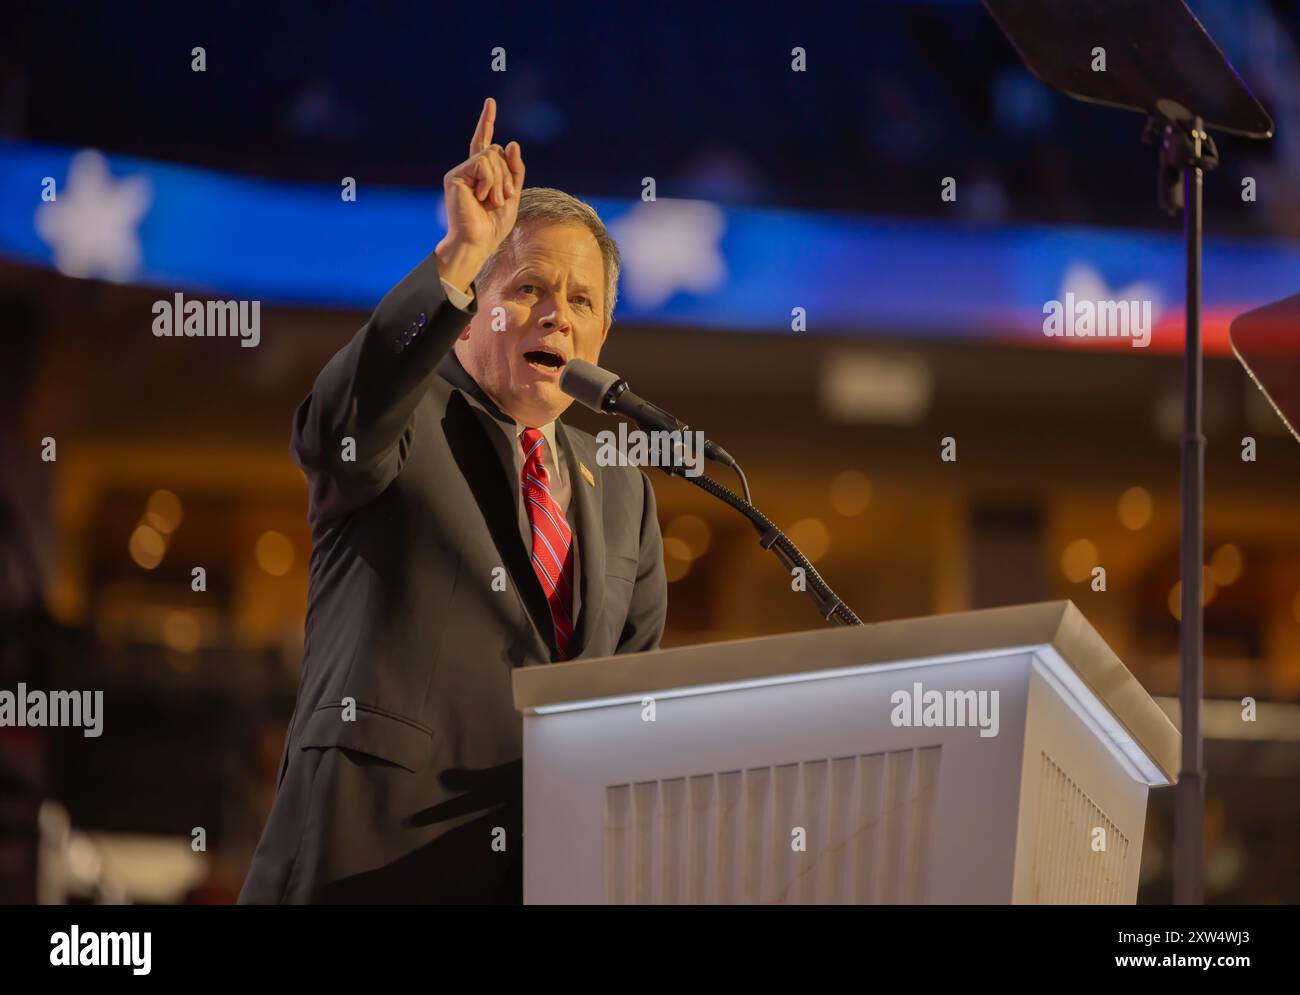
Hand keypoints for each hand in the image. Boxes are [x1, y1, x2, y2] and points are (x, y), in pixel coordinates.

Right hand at [435, 98, 525, 291]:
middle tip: (502, 199)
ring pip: (491, 155)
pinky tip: (481, 197)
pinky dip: (489, 180)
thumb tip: (512, 143)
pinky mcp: (455, 176)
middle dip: (507, 175)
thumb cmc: (493, 225)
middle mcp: (469, 170)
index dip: (487, 122)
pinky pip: (482, 163)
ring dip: (500, 181)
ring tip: (492, 201)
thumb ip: (514, 170)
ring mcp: (461, 172)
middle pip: (496, 151)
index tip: (490, 102)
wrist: (477, 241)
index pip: (485, 143)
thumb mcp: (512, 196)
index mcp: (482, 174)